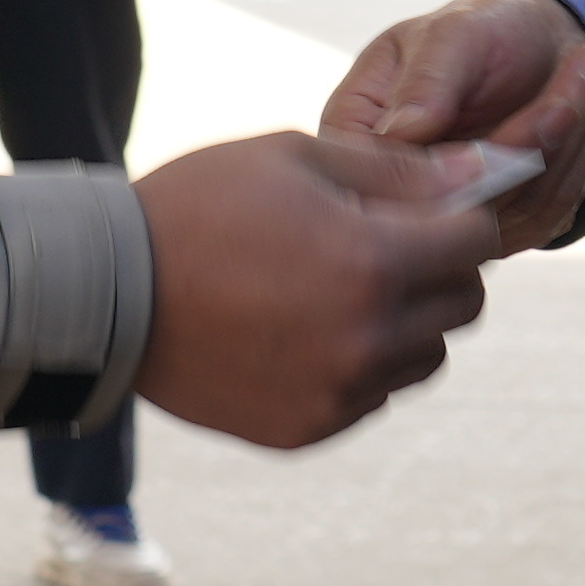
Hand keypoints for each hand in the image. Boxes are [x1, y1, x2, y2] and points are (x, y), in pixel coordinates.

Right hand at [130, 133, 504, 445]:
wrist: (105, 294)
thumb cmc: (198, 206)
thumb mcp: (296, 156)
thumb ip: (396, 168)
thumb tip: (479, 171)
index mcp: (373, 262)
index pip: (477, 242)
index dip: (459, 217)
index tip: (428, 210)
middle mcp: (367, 338)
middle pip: (464, 306)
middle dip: (440, 269)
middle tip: (385, 246)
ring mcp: (338, 392)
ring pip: (425, 357)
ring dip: (406, 322)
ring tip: (341, 290)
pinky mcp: (307, 428)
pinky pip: (373, 396)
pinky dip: (359, 364)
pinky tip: (304, 330)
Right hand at [325, 0, 584, 256]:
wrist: (530, 43)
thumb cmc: (478, 28)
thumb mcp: (449, 33)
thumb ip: (426, 80)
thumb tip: (400, 133)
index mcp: (354, 142)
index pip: (392, 180)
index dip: (465, 156)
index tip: (537, 104)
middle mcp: (393, 196)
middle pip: (459, 206)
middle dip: (533, 139)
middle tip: (584, 63)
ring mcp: (446, 223)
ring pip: (514, 213)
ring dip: (567, 140)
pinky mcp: (498, 235)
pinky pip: (546, 216)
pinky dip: (577, 158)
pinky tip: (580, 101)